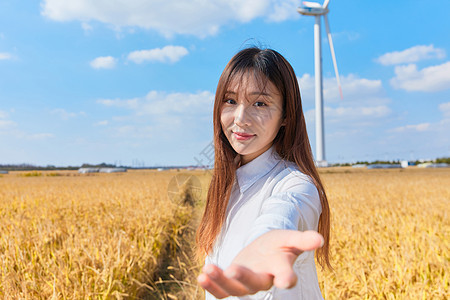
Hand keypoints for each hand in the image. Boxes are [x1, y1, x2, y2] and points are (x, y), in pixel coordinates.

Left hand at [197, 230, 323, 298]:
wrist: (265, 249)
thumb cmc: (280, 243)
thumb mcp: (290, 237)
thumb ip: (303, 239)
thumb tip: (319, 239)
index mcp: (281, 268)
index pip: (286, 276)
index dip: (287, 278)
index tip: (287, 281)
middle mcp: (265, 279)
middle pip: (255, 284)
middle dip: (244, 278)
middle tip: (233, 269)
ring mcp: (247, 283)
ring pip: (235, 289)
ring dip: (221, 281)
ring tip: (208, 269)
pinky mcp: (233, 282)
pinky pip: (222, 289)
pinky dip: (212, 285)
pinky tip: (201, 276)